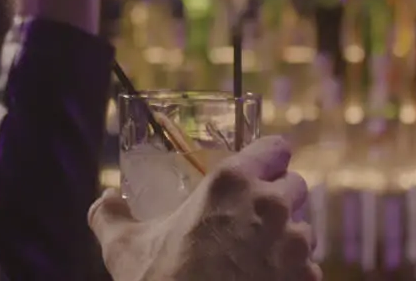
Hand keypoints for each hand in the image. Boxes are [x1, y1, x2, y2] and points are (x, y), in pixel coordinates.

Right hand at [89, 137, 319, 280]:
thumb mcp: (124, 248)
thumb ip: (110, 215)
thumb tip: (105, 201)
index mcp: (232, 183)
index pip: (276, 148)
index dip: (268, 159)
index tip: (258, 173)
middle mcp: (271, 205)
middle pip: (296, 186)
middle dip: (279, 199)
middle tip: (253, 220)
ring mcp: (295, 245)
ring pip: (304, 229)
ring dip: (287, 239)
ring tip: (258, 257)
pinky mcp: (308, 280)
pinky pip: (310, 268)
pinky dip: (294, 274)